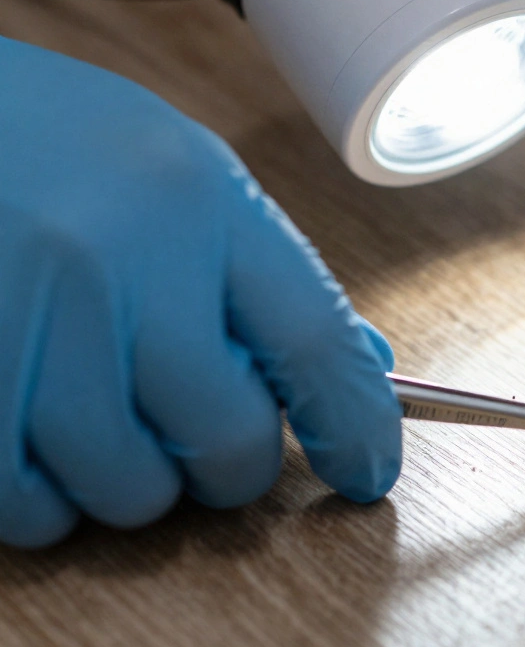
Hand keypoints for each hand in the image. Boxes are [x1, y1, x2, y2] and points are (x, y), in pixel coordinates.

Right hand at [0, 38, 402, 547]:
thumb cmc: (50, 144)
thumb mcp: (180, 172)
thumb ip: (265, 275)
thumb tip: (362, 369)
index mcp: (199, 200)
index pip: (317, 341)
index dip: (357, 426)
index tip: (369, 471)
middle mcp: (119, 258)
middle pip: (228, 436)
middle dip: (232, 467)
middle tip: (205, 440)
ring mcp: (26, 317)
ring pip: (129, 489)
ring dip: (133, 484)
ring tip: (106, 418)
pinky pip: (24, 503)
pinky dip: (46, 501)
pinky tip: (41, 442)